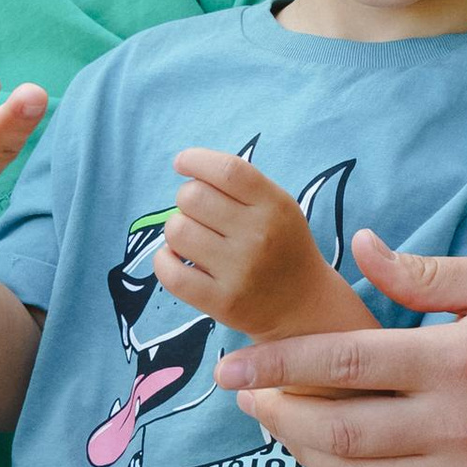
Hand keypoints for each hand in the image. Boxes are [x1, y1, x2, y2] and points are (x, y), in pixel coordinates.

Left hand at [152, 147, 372, 342]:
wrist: (303, 306)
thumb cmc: (281, 247)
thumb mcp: (278, 207)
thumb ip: (240, 185)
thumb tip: (187, 166)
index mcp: (274, 205)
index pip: (227, 170)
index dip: (196, 160)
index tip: (182, 163)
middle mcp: (259, 236)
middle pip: (192, 196)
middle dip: (186, 201)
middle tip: (198, 215)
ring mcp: (241, 271)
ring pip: (177, 230)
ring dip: (176, 231)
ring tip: (193, 240)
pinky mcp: (223, 302)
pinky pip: (170, 272)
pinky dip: (163, 261)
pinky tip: (175, 259)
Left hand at [213, 240, 466, 466]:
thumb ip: (422, 273)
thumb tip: (358, 245)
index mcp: (459, 360)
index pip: (343, 364)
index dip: (276, 365)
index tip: (230, 366)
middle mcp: (461, 427)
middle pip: (337, 431)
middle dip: (275, 414)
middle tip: (246, 395)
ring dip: (303, 454)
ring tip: (280, 423)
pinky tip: (329, 461)